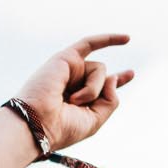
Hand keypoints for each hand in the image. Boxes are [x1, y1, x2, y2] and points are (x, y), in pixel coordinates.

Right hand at [11, 34, 133, 154]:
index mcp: (80, 99)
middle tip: (74, 103)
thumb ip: (111, 100)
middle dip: (97, 92)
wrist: (38, 123)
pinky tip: (128, 39)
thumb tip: (113, 76)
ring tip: (72, 99)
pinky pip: (90, 43)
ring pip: (100, 70)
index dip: (118, 80)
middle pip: (104, 79)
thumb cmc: (61, 128)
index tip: (130, 74)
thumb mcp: (95, 120)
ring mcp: (69, 70)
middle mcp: (75, 82)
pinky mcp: (65, 58)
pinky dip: (109, 39)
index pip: (103, 86)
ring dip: (93, 88)